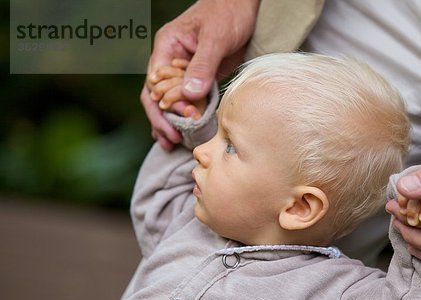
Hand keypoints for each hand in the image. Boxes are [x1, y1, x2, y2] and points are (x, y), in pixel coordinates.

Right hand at [140, 0, 259, 149]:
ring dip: (170, 122)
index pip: (155, 83)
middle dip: (162, 119)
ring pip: (170, 100)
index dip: (163, 106)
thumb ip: (202, 65)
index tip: (179, 123)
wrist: (245, 3)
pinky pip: (188, 99)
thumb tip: (189, 96)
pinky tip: (185, 133)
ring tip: (172, 144)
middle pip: (157, 95)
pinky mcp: (201, 77)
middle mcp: (171, 60)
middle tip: (171, 141)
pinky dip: (186, 116)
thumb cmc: (228, 12)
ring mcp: (185, 70)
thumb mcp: (216, 38)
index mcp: (167, 47)